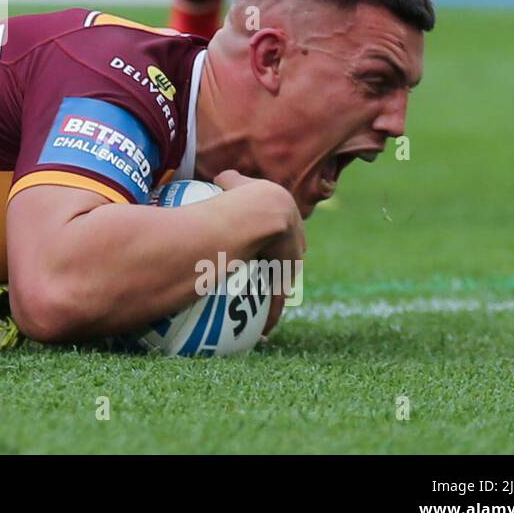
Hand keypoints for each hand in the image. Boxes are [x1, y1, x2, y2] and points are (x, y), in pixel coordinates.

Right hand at [214, 171, 304, 335]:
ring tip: (263, 315)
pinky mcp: (285, 277)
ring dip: (275, 297)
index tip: (268, 247)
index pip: (285, 230)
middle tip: (265, 279)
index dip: (277, 238)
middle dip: (282, 267)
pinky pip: (276, 301)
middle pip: (289, 257)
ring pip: (283, 282)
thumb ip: (230, 181)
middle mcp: (294, 240)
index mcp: (285, 216)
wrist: (258, 214)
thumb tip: (219, 178)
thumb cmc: (240, 194)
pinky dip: (270, 317)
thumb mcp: (234, 183)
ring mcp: (291, 260)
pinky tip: (263, 335)